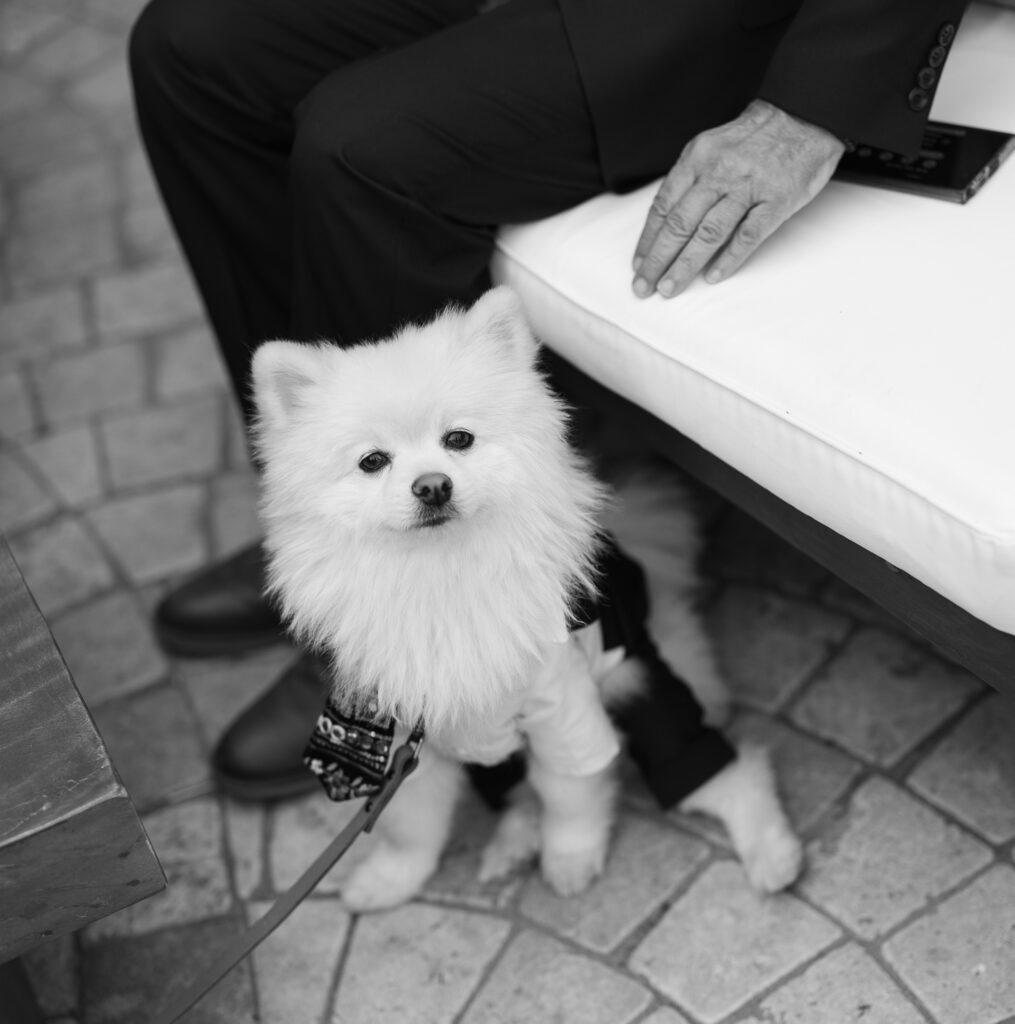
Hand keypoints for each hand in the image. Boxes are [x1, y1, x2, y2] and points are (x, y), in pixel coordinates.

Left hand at [632, 99, 844, 298]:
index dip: (648, 240)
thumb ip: (689, 181)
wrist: (804, 114)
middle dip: (657, 260)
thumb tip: (664, 223)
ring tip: (669, 288)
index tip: (638, 264)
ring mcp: (748, 187)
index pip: (663, 206)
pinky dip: (728, 259)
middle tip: (644, 287)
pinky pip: (747, 236)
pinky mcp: (776, 201)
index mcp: (697, 158)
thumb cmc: (753, 139)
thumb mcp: (711, 148)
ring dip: (685, 265)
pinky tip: (712, 277)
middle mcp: (718, 172)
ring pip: (708, 233)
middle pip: (679, 224)